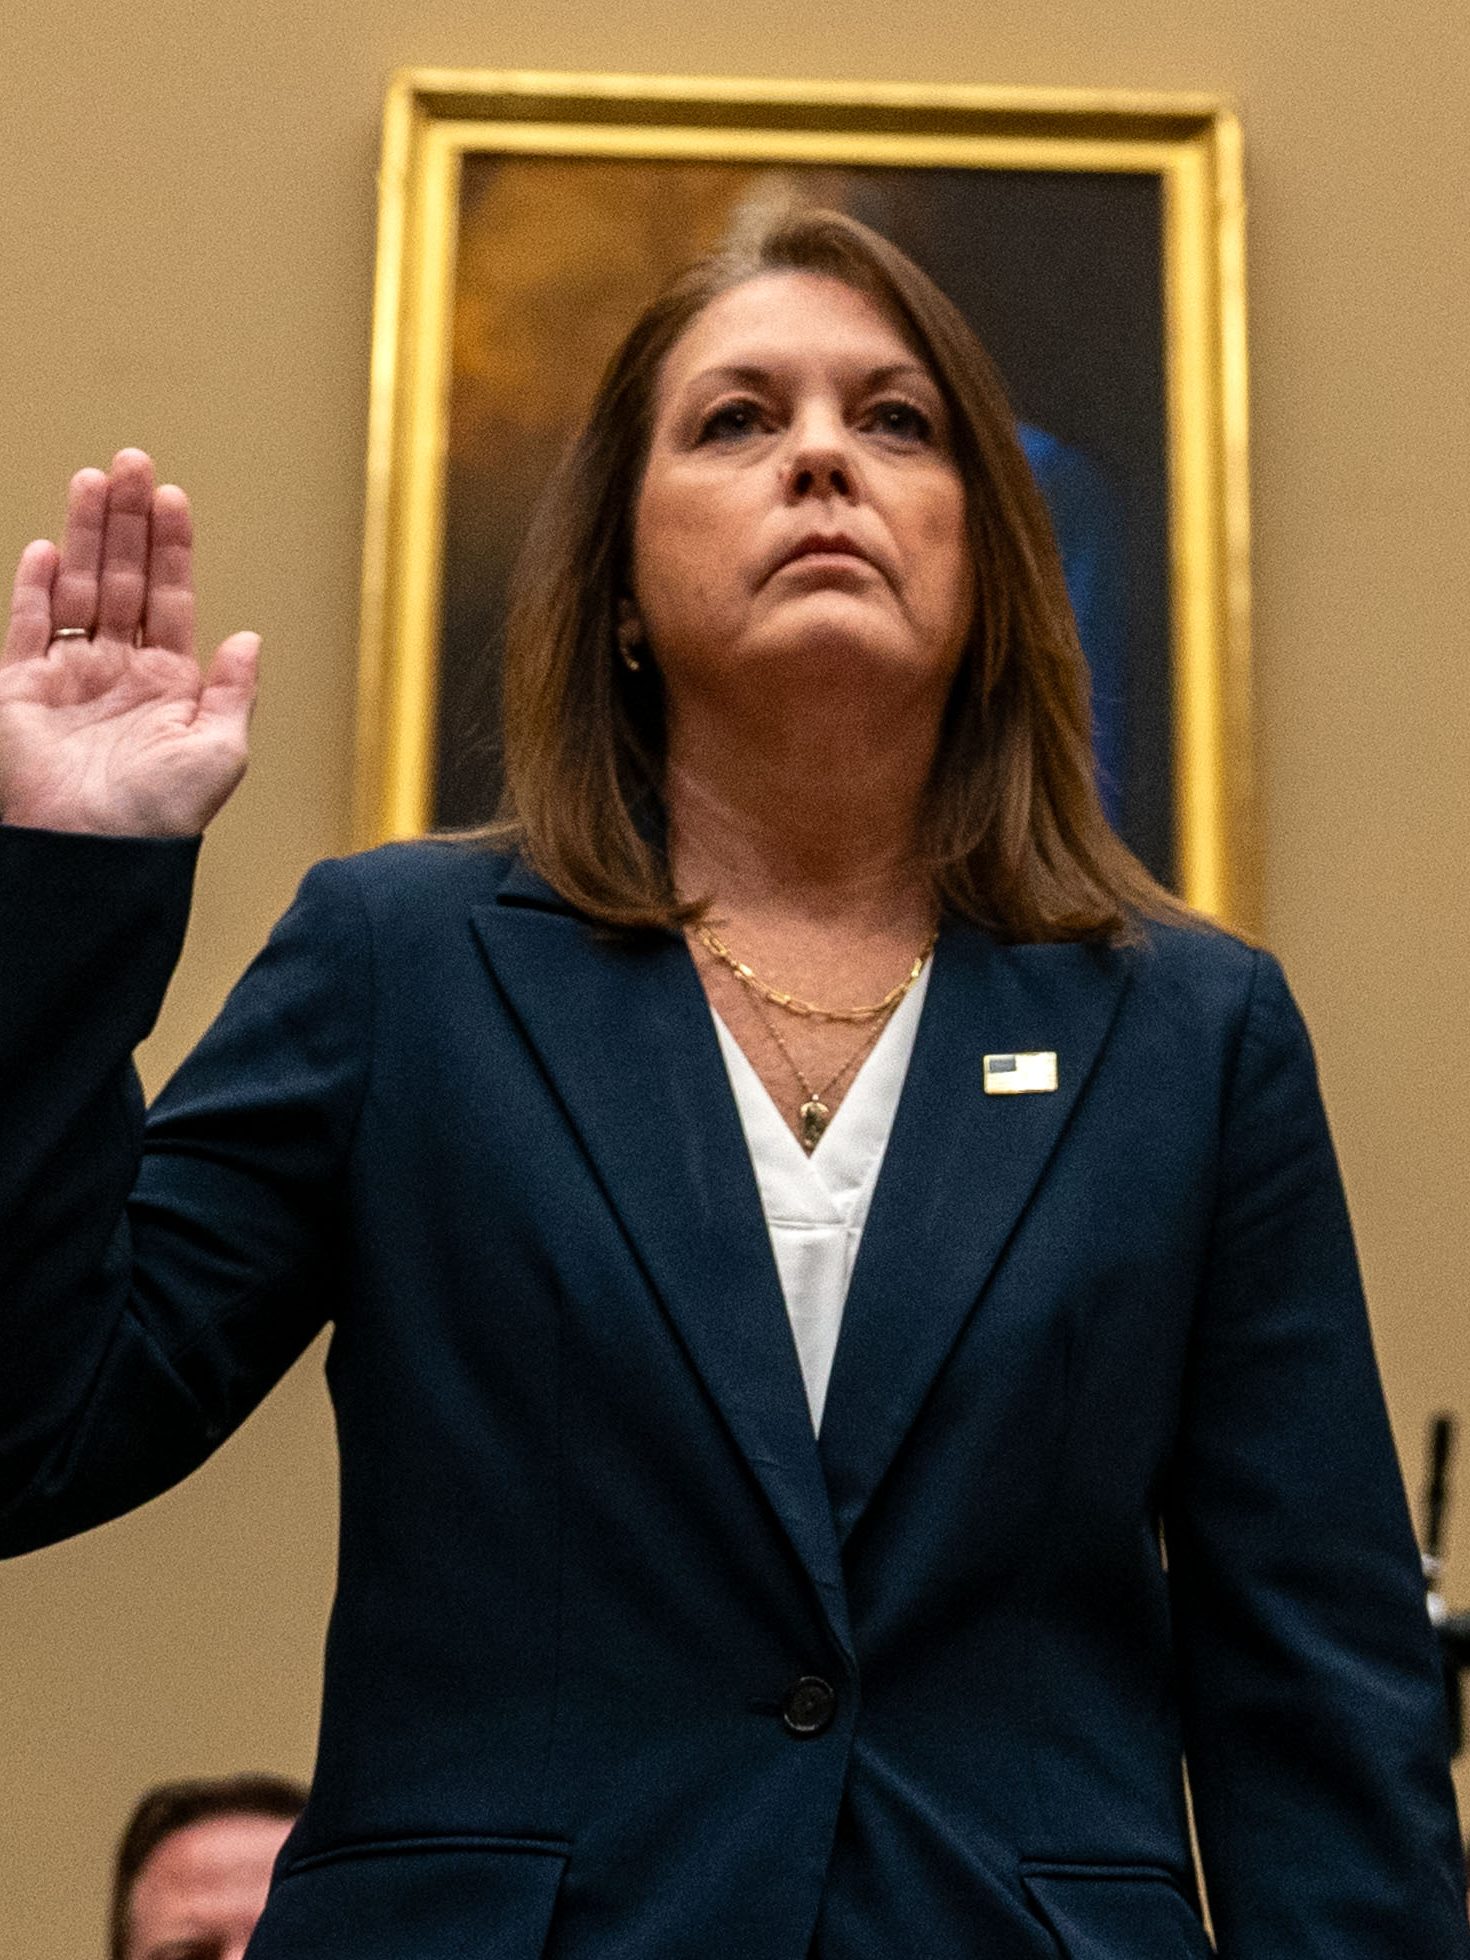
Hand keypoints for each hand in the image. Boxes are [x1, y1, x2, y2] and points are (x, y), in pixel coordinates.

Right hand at [0, 449, 258, 835]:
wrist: (92, 855)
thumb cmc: (159, 819)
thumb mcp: (219, 754)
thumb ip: (233, 693)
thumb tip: (249, 637)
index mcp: (169, 688)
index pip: (171, 600)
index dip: (172, 549)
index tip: (173, 499)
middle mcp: (119, 675)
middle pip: (122, 579)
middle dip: (127, 521)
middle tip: (132, 463)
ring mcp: (68, 679)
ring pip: (77, 588)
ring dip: (85, 533)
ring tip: (95, 480)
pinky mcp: (20, 691)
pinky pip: (27, 627)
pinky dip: (35, 586)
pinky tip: (47, 546)